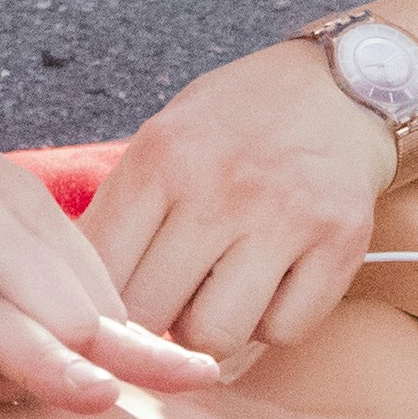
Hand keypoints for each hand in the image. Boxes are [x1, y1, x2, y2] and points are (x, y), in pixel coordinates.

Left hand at [82, 38, 400, 361]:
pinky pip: (283, 332)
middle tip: (174, 302)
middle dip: (155, 322)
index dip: (102, 305)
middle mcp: (220, 183)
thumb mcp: (167, 138)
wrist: (343, 82)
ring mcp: (284, 213)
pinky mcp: (340, 240)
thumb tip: (74, 294)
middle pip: (152, 312)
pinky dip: (274, 323)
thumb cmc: (239, 121)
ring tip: (223, 295)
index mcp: (163, 154)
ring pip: (216, 336)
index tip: (115, 311)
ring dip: (214, 330)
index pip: (102, 269)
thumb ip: (123, 208)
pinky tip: (277, 284)